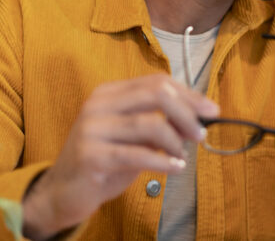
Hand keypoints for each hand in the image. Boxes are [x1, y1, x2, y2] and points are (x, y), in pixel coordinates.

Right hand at [21, 74, 218, 239]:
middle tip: (201, 134)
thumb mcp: (133, 137)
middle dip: (187, 112)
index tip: (211, 110)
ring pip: (150, 124)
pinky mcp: (91, 156)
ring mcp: (92, 129)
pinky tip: (177, 168)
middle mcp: (98, 104)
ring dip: (176, 141)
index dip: (188, 94)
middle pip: (156, 94)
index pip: (157, 82)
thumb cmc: (105, 161)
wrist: (63, 191)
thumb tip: (199, 118)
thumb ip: (159, 123)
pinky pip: (138, 154)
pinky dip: (164, 161)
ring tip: (183, 156)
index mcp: (108, 92)